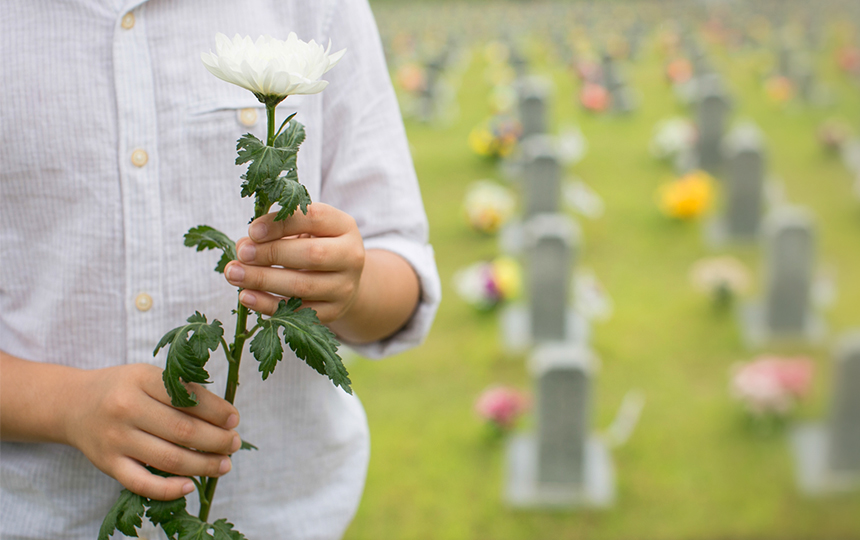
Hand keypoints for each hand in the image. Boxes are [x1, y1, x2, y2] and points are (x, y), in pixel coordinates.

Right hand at [65, 363, 240, 500]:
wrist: (72, 405)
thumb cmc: (123, 389)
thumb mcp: (148, 376)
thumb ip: (180, 389)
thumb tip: (224, 415)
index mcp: (141, 379)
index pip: (187, 397)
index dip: (216, 411)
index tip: (234, 419)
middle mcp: (126, 408)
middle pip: (182, 430)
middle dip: (217, 440)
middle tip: (234, 443)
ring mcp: (115, 439)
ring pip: (168, 458)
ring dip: (203, 465)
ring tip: (224, 464)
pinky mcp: (108, 464)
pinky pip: (141, 483)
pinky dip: (168, 489)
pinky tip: (190, 486)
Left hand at [224, 203, 364, 322]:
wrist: (343, 279)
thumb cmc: (315, 245)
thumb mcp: (303, 229)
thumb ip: (276, 231)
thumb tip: (244, 245)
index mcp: (344, 226)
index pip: (314, 218)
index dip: (281, 224)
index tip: (252, 231)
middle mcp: (351, 256)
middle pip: (311, 255)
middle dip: (271, 254)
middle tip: (242, 253)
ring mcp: (344, 287)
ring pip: (303, 286)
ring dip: (263, 280)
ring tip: (233, 274)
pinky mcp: (333, 311)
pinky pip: (298, 312)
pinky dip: (268, 305)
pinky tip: (246, 296)